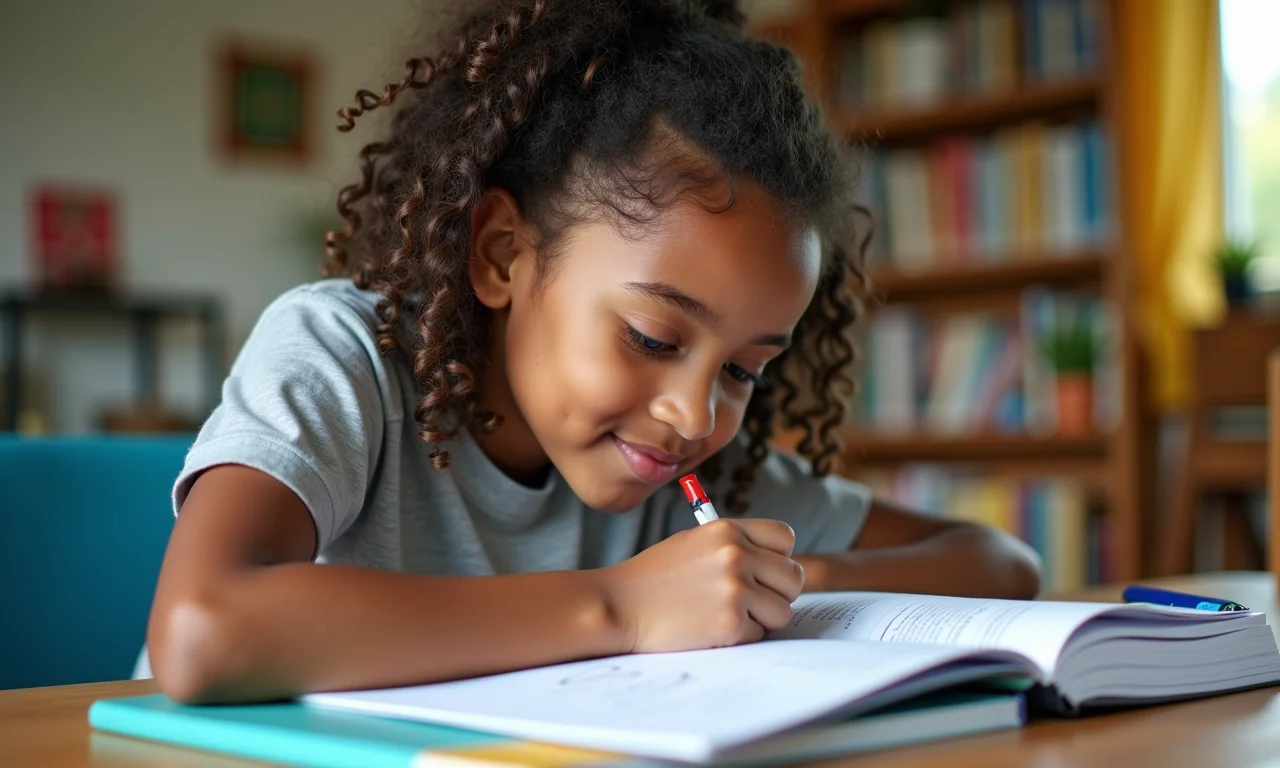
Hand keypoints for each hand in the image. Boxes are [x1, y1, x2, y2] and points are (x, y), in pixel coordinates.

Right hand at [601, 518, 804, 652]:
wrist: (619, 605)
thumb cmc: (655, 577)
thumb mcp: (694, 543)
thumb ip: (735, 547)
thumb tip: (776, 564)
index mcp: (728, 530)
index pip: (785, 537)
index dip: (779, 557)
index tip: (765, 570)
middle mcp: (736, 555)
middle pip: (793, 577)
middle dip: (777, 593)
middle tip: (750, 601)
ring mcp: (735, 590)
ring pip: (782, 611)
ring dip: (761, 618)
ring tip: (725, 614)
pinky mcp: (730, 624)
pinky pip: (759, 635)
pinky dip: (739, 637)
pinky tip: (710, 628)